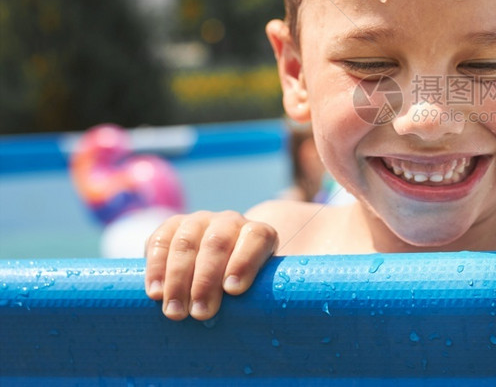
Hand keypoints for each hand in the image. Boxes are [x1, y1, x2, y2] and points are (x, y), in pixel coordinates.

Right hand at [144, 210, 277, 320]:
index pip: (257, 237)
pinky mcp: (173, 227)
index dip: (245, 261)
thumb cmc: (251, 289)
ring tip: (175, 311)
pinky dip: (155, 264)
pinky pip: (161, 238)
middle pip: (218, 242)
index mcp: (261, 235)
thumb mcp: (271, 287)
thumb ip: (279, 290)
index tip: (234, 291)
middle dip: (206, 279)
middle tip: (200, 313)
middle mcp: (231, 222)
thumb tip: (303, 309)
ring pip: (187, 241)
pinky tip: (153, 291)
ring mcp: (201, 221)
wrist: (222, 267)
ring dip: (178, 277)